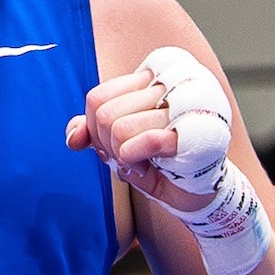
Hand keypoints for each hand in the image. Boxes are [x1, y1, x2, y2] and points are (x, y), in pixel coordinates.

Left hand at [66, 70, 197, 209]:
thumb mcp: (121, 149)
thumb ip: (94, 135)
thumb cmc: (163, 167)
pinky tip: (148, 167)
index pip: (97, 98)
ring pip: (119, 127)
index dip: (94, 128)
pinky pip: (148, 140)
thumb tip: (73, 137)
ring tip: (142, 162)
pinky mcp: (197, 131)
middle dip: (106, 145)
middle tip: (128, 158)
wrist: (200, 194)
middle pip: (104, 113)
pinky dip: (136, 158)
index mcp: (150, 80)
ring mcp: (184, 105)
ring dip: (123, 156)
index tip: (113, 146)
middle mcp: (169, 85)